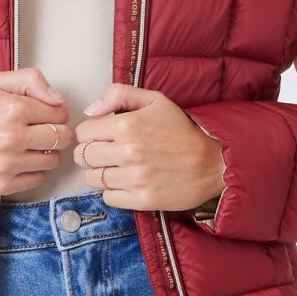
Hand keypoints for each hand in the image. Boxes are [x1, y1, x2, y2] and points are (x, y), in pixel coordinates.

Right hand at [0, 68, 71, 196]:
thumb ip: (30, 80)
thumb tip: (58, 98)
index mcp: (13, 108)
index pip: (60, 113)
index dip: (54, 113)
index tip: (43, 115)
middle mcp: (12, 137)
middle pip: (61, 138)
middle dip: (55, 133)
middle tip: (39, 132)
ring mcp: (7, 164)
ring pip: (52, 160)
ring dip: (44, 154)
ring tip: (26, 147)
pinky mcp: (2, 185)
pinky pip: (37, 180)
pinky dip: (32, 172)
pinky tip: (17, 162)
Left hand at [73, 84, 225, 211]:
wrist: (213, 162)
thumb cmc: (183, 131)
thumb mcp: (155, 101)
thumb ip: (119, 95)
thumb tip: (90, 110)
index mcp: (127, 125)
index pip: (83, 133)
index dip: (90, 134)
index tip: (100, 136)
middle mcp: (128, 152)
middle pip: (83, 157)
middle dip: (91, 154)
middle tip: (107, 153)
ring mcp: (135, 178)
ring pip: (93, 179)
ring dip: (101, 174)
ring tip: (118, 168)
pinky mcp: (143, 199)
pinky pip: (108, 198)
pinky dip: (113, 192)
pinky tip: (127, 182)